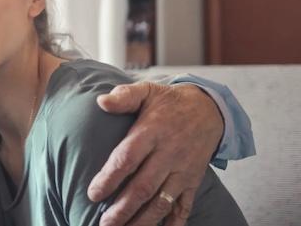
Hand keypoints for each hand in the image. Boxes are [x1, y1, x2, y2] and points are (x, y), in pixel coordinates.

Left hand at [89, 82, 223, 225]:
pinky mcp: (194, 181)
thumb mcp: (147, 91)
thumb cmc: (169, 102)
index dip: (110, 178)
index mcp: (152, 132)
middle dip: (123, 209)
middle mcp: (168, 154)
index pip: (128, 159)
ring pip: (162, 202)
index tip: (93, 194)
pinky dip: (174, 222)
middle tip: (104, 224)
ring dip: (143, 220)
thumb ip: (124, 96)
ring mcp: (183, 170)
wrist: (210, 109)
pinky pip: (185, 206)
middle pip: (143, 187)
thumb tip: (101, 101)